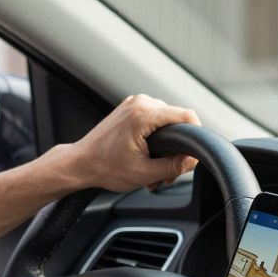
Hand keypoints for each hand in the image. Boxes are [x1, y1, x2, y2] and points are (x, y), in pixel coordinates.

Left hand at [64, 94, 199, 192]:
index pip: (187, 115)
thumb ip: (174, 167)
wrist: (80, 164)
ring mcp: (134, 103)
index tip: (194, 154)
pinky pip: (154, 119)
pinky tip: (146, 156)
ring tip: (152, 167)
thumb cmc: (105, 168)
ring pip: (166, 121)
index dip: (197, 135)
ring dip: (165, 145)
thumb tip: (194, 160)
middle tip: (165, 172)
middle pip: (177, 120)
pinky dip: (155, 138)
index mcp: (143, 114)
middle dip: (176, 147)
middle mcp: (140, 102)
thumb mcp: (145, 173)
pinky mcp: (130, 108)